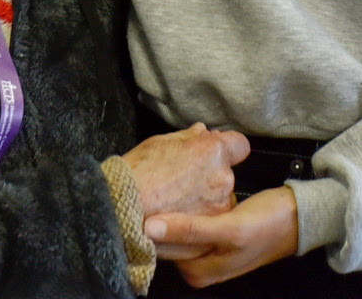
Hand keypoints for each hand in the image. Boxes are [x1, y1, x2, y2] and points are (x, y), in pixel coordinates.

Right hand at [123, 124, 249, 218]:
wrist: (122, 211)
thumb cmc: (137, 174)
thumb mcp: (160, 143)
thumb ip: (188, 138)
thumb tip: (202, 132)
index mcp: (213, 151)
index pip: (240, 145)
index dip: (227, 148)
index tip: (215, 154)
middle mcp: (222, 177)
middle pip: (226, 173)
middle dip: (210, 175)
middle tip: (183, 182)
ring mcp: (218, 206)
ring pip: (220, 199)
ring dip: (206, 199)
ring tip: (177, 203)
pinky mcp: (211, 229)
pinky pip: (212, 220)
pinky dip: (200, 219)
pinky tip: (178, 216)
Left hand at [145, 185, 298, 286]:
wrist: (298, 216)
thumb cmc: (267, 225)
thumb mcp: (229, 229)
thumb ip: (190, 230)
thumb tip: (149, 228)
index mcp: (197, 272)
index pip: (156, 247)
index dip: (148, 220)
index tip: (141, 193)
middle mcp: (196, 264)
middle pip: (165, 236)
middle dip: (160, 208)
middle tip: (153, 180)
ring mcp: (203, 248)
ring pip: (175, 222)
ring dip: (172, 201)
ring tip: (166, 177)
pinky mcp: (210, 232)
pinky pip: (188, 215)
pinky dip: (186, 199)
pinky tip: (184, 180)